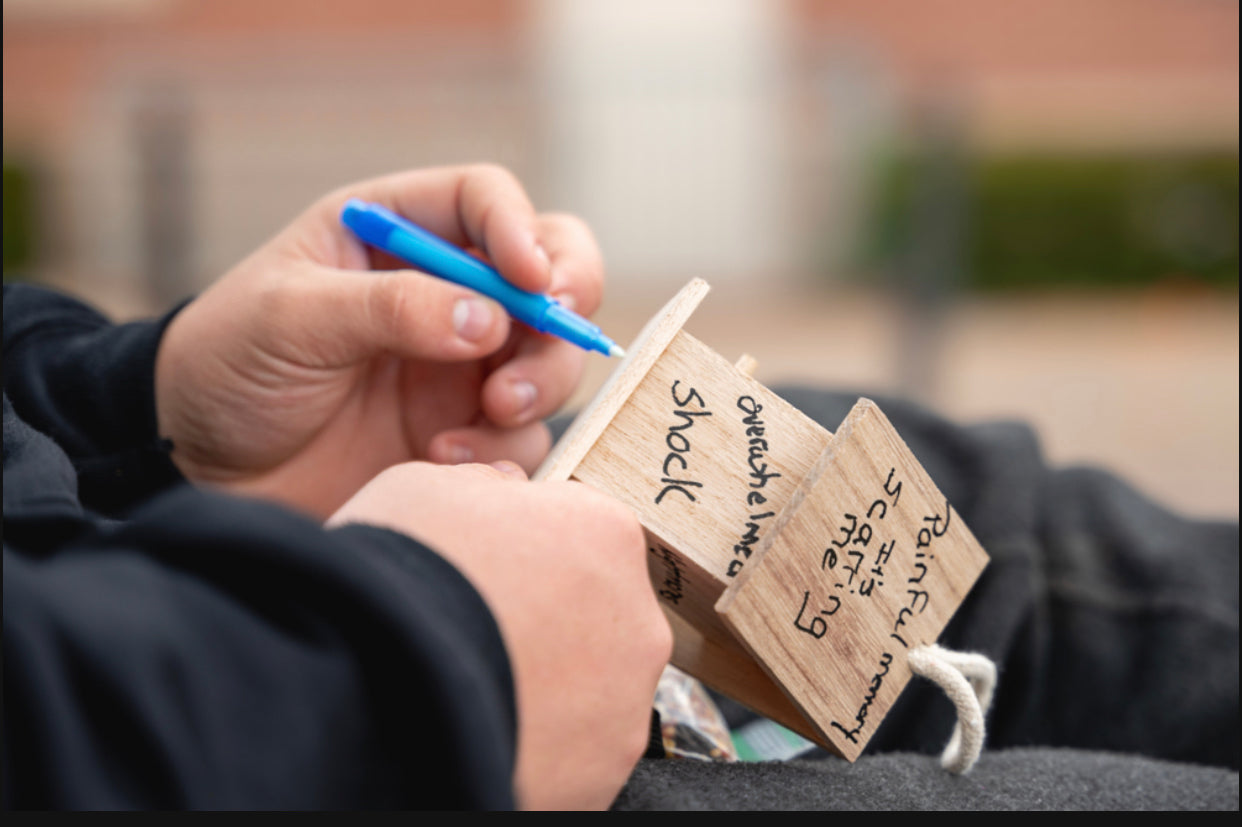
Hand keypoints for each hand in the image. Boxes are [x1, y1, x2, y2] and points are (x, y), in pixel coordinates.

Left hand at [155, 165, 604, 517]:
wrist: (202, 466)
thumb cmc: (230, 364)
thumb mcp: (291, 317)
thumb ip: (389, 306)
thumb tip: (490, 318)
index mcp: (398, 233)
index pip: (486, 200)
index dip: (522, 229)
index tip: (533, 281)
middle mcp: (446, 293)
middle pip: (551, 276)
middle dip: (563, 309)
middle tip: (546, 341)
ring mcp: (461, 366)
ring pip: (552, 360)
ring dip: (541, 384)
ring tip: (489, 413)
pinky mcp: (463, 432)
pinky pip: (521, 437)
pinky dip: (503, 449)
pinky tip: (442, 463)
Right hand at [326, 462, 672, 809]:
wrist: (375, 687)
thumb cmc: (403, 575)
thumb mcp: (427, 487)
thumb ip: (485, 487)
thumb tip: (500, 493)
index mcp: (605, 532)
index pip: (578, 531)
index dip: (523, 548)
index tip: (483, 568)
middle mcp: (636, 616)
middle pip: (594, 609)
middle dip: (547, 617)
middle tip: (477, 630)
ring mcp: (625, 700)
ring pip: (591, 682)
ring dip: (548, 682)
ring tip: (478, 685)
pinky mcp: (605, 767)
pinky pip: (577, 744)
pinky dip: (542, 738)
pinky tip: (489, 727)